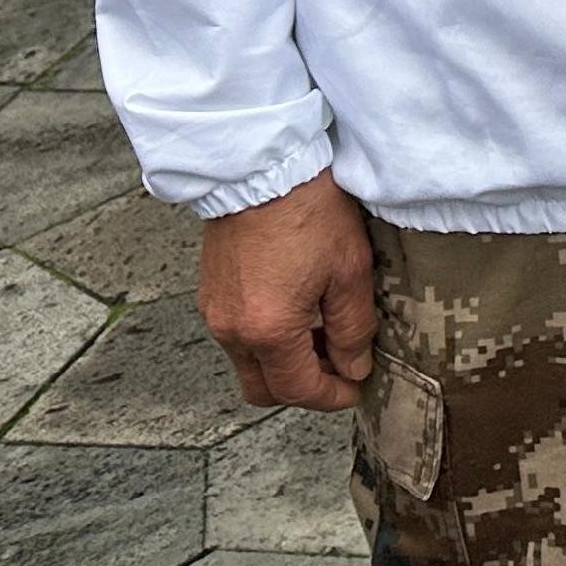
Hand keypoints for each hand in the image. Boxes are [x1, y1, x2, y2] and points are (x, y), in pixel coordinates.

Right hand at [198, 168, 376, 410]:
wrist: (263, 167)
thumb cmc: (309, 211)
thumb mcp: (350, 271)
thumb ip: (353, 329)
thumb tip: (354, 367)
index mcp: (269, 331)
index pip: (299, 390)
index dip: (332, 397)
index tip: (355, 389)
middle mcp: (232, 331)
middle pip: (264, 390)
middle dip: (302, 388)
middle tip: (338, 367)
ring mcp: (215, 313)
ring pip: (248, 364)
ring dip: (284, 362)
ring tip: (322, 332)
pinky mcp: (209, 294)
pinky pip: (236, 337)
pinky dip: (265, 339)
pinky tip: (295, 311)